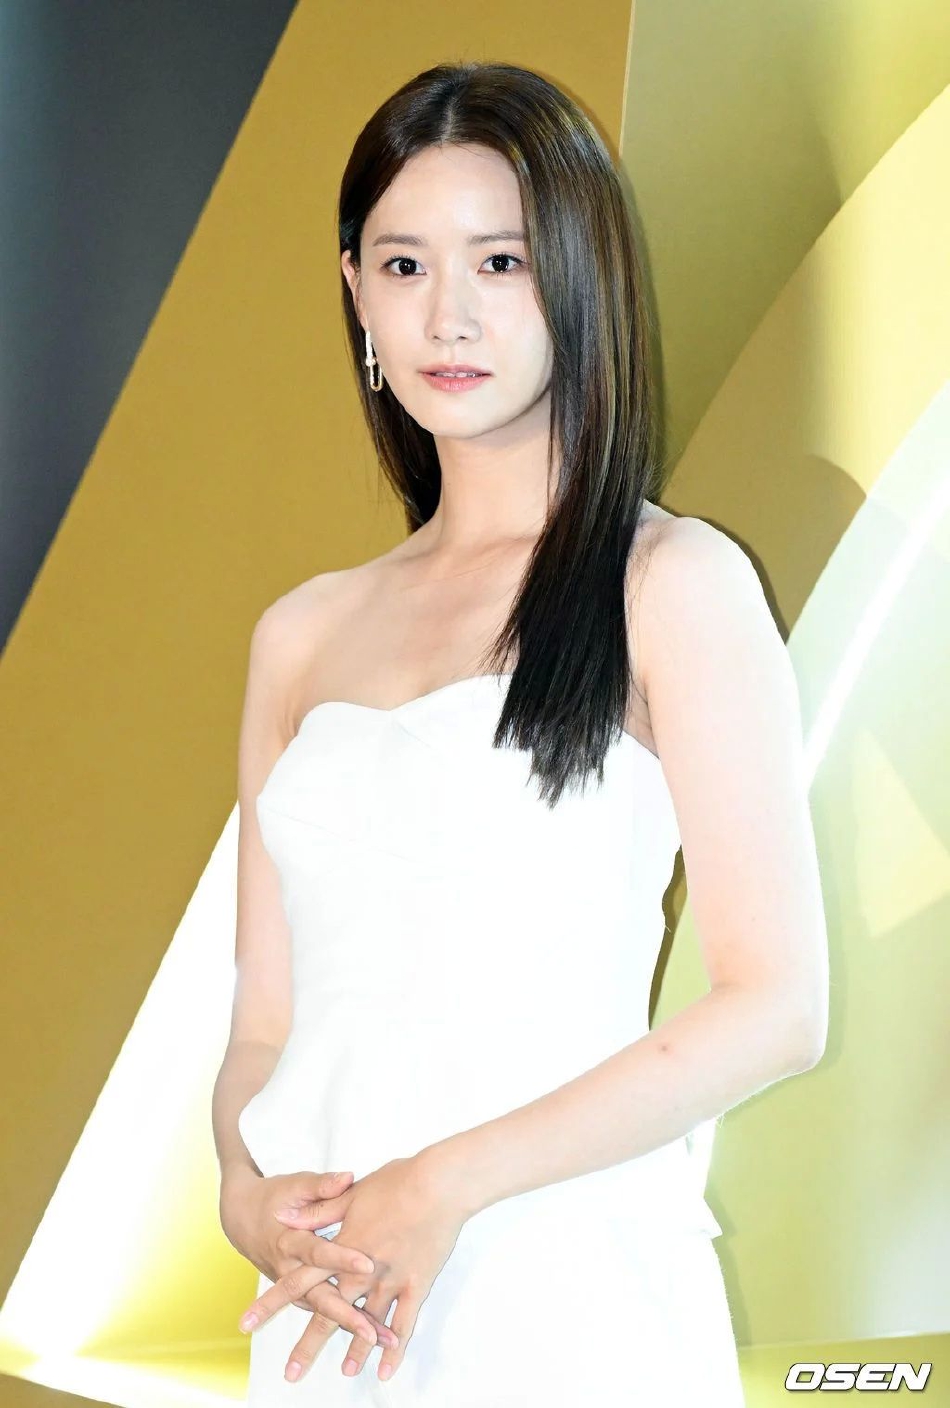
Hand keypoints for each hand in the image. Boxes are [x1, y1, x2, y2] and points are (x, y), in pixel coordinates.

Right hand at [221, 1166, 398, 1352]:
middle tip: (373, 1331)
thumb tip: (348, 1177)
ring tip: (381, 1340)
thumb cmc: (274, 1197)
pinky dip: (342, 1323)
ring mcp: (293, 1285)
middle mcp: (289, 1269)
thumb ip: (322, 1186)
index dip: (341, 1258)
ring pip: (322, 1311)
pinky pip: (320, 1311)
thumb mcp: (295, 1185)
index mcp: (290, 1240)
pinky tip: (368, 1335)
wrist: (241, 1217)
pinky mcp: (298, 1292)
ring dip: (349, 1326)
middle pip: (320, 1296)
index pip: (318, 1252)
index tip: (368, 1265)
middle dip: (346, 1315)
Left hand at [241, 1152, 468, 1384]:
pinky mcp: (416, 1284)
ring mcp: (390, 1280)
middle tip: (291, 1373)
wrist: (438, 1183)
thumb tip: (287, 1220)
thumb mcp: (352, 1194)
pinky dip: (395, 1347)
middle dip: (308, 1345)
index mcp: (340, 1248)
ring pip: (366, 1323)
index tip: (247, 1323)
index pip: (298, 1281)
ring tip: (345, 1372)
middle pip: (328, 1313)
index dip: (271, 1302)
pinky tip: (387, 1368)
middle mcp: (361, 1271)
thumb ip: (319, 1212)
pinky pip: (404, 1323)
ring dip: (354, 1349)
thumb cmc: (396, 1181)